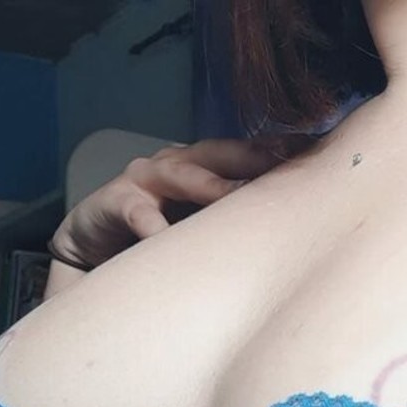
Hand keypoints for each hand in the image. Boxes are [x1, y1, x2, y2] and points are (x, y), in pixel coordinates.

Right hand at [48, 137, 303, 270]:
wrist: (93, 251)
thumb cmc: (158, 241)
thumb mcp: (200, 231)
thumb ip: (233, 223)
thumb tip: (291, 235)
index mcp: (202, 168)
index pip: (243, 156)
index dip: (274, 154)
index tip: (314, 157)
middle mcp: (175, 165)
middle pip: (217, 155)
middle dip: (250, 158)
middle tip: (285, 165)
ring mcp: (143, 180)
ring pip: (180, 174)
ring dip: (207, 185)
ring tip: (231, 196)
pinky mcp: (114, 201)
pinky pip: (137, 212)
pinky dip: (152, 224)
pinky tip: (165, 236)